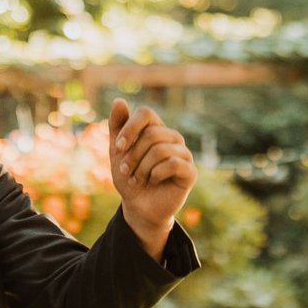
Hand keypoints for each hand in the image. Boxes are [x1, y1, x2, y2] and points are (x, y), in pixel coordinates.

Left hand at [108, 98, 196, 252]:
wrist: (138, 206)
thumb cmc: (129, 177)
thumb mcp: (118, 152)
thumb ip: (117, 127)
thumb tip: (119, 100)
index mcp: (156, 129)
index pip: (146, 113)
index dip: (130, 128)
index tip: (118, 147)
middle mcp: (172, 138)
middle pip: (151, 133)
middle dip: (133, 154)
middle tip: (126, 170)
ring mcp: (184, 154)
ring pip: (160, 149)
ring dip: (142, 167)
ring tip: (137, 179)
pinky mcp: (190, 172)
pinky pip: (173, 164)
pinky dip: (156, 174)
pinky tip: (154, 181)